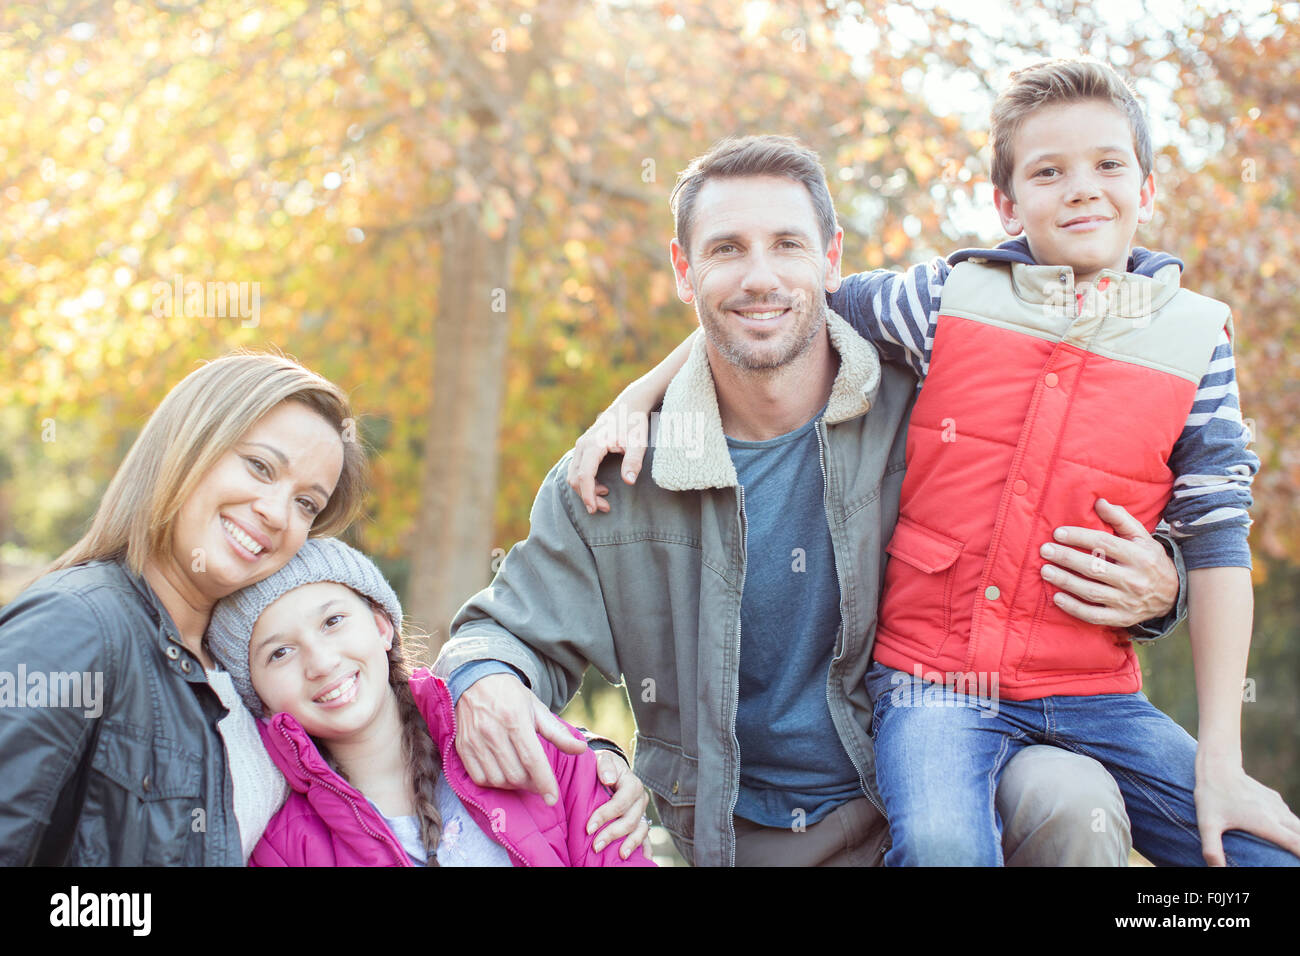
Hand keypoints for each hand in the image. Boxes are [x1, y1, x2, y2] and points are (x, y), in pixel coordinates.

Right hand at [453, 674, 586, 803]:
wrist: (475, 679)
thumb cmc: (510, 695)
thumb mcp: (537, 708)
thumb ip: (558, 733)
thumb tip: (581, 749)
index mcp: (515, 719)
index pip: (533, 760)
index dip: (544, 783)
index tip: (552, 798)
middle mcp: (493, 731)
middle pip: (516, 774)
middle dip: (532, 784)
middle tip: (539, 781)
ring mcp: (475, 740)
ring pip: (498, 780)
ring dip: (514, 785)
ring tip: (523, 777)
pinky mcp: (462, 747)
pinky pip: (479, 778)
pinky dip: (494, 783)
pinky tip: (503, 775)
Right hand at [566, 392, 654, 515]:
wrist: (630, 404)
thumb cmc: (635, 423)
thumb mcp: (638, 442)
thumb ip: (633, 461)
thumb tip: (628, 481)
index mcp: (594, 444)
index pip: (584, 475)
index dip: (588, 494)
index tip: (595, 509)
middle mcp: (583, 445)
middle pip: (575, 478)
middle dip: (587, 496)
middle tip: (605, 507)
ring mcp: (581, 445)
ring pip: (573, 474)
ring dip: (585, 490)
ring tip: (605, 498)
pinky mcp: (583, 447)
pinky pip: (577, 469)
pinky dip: (585, 481)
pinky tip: (602, 487)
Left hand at [586, 750, 650, 858]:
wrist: (609, 770)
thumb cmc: (602, 766)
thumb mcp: (603, 759)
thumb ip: (605, 765)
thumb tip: (608, 779)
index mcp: (632, 784)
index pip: (621, 802)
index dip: (605, 816)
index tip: (588, 827)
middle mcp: (640, 799)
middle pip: (631, 820)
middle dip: (612, 834)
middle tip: (595, 846)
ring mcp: (642, 812)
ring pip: (640, 831)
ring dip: (629, 844)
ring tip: (618, 856)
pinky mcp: (641, 822)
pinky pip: (646, 837)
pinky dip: (646, 848)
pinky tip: (644, 859)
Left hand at [1039, 498, 1177, 627]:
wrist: (1173, 594)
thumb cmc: (1150, 560)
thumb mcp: (1142, 537)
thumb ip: (1121, 519)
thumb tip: (1099, 502)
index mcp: (1139, 556)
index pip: (1104, 544)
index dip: (1079, 537)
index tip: (1058, 533)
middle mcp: (1134, 579)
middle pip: (1095, 568)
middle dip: (1067, 558)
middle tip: (1045, 550)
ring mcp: (1128, 601)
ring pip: (1091, 592)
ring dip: (1066, 581)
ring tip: (1046, 570)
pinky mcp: (1122, 618)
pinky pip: (1095, 616)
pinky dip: (1075, 608)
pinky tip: (1057, 598)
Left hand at [1194, 758, 1299, 864]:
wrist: (1217, 767)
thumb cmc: (1211, 797)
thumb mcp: (1207, 825)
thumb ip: (1212, 849)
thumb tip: (1216, 870)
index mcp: (1264, 822)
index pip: (1294, 843)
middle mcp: (1275, 813)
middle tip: (1295, 857)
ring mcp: (1276, 804)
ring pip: (1297, 824)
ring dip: (1298, 836)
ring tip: (1292, 846)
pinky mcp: (1273, 797)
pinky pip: (1288, 815)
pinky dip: (1292, 826)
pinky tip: (1285, 832)